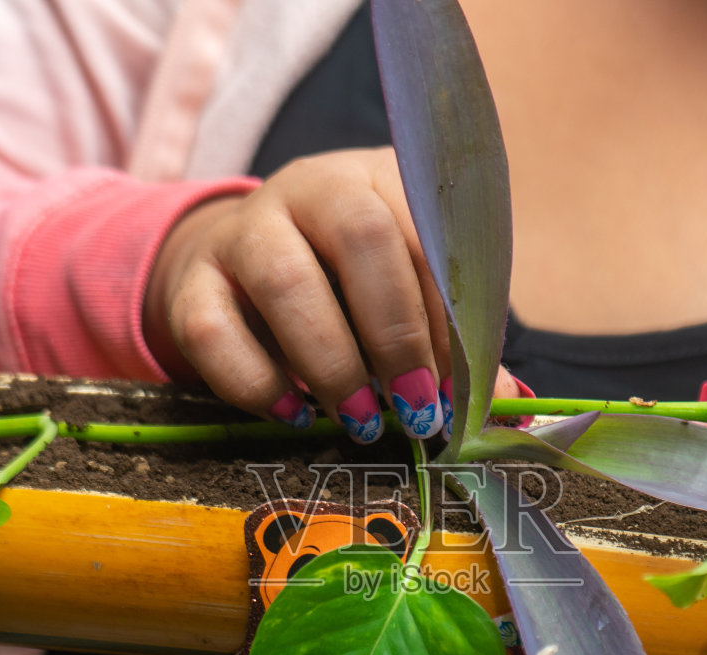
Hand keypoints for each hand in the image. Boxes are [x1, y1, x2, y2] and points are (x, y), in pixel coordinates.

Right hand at [145, 148, 517, 442]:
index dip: (447, 316)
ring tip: (361, 421)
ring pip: (285, 280)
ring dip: (332, 363)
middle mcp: (311, 190)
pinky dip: (258, 384)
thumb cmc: (348, 287)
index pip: (426, 233)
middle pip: (360, 237)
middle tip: (414, 406)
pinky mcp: (192, 284)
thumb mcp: (408, 296)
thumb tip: (514, 406)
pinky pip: (214, 332)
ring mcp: (245, 231)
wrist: (237, 265)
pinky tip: (294, 415)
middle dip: (395, 332)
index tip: (458, 389)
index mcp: (382, 181)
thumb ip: (453, 344)